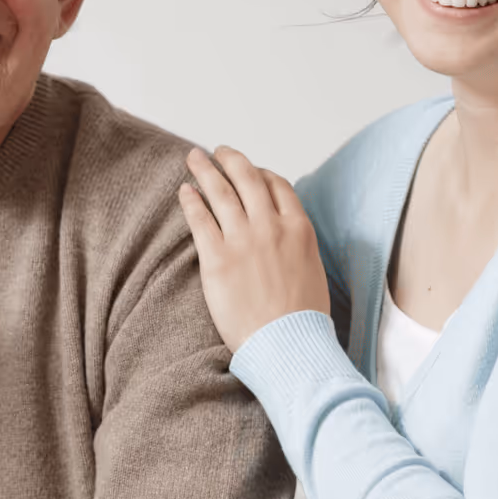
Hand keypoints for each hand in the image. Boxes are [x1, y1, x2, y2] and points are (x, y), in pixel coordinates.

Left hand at [178, 146, 330, 352]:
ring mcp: (243, 240)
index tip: (249, 170)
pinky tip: (184, 191)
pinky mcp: (217, 259)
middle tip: (217, 151)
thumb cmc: (302, 320)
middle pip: (247, 178)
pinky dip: (191, 200)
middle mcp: (271, 226)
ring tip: (193, 158)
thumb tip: (287, 240)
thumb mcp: (313, 271)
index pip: (277, 185)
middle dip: (231, 160)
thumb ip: (297, 247)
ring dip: (205, 170)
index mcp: (299, 228)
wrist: (288, 346)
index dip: (260, 173)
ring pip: (221, 192)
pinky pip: (200, 219)